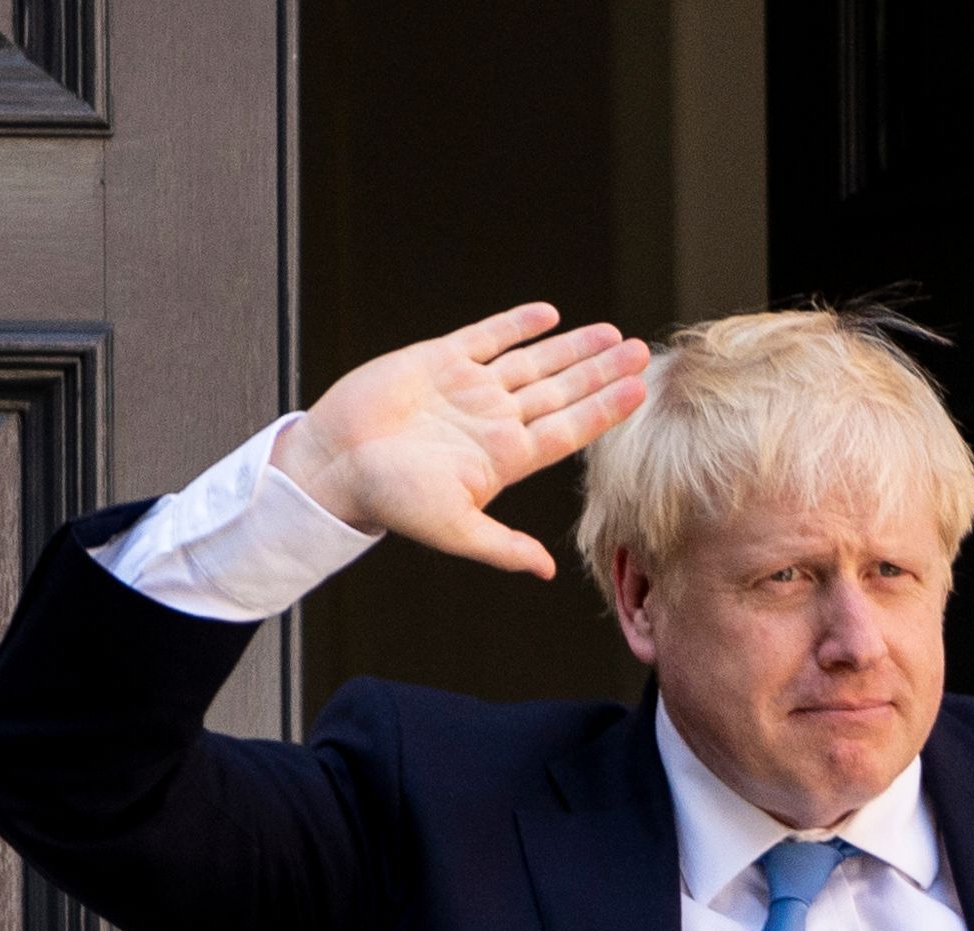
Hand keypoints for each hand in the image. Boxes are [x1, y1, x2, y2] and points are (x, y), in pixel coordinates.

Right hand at [273, 302, 649, 578]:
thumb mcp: (453, 527)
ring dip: (571, 348)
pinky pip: (486, 337)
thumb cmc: (389, 500)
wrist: (333, 465)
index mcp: (504, 457)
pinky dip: (516, 324)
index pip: (569, 429)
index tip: (640, 392)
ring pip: (533, 362)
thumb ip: (501, 546)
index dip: (605, 410)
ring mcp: (470, 389)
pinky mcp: (438, 361)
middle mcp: (494, 420)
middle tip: (639, 352)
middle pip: (561, 391)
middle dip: (601, 372)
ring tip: (610, 334)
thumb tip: (545, 571)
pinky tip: (548, 315)